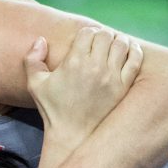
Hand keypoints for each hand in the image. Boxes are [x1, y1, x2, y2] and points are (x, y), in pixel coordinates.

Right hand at [30, 24, 141, 144]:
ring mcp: (112, 77)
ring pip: (122, 44)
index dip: (86, 34)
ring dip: (117, 41)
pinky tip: (128, 51)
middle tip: (99, 44)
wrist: (72, 135)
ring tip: (113, 47)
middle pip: (105, 35)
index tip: (85, 42)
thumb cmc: (53, 109)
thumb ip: (32, 59)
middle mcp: (94, 67)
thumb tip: (41, 40)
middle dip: (101, 37)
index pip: (87, 33)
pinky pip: (135, 60)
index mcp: (74, 62)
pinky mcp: (123, 87)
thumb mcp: (35, 85)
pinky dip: (134, 51)